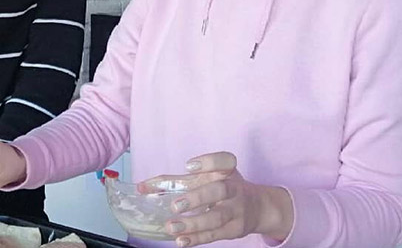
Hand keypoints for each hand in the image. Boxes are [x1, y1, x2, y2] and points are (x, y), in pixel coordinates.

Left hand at [139, 152, 293, 246]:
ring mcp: (236, 210)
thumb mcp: (208, 177)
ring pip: (216, 217)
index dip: (207, 162)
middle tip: (174, 205)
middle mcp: (234, 188)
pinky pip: (215, 235)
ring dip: (192, 223)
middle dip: (197, 197)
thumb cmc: (224, 188)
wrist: (259, 207)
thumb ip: (178, 181)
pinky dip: (197, 239)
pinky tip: (181, 240)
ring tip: (171, 226)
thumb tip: (143, 188)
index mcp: (227, 171)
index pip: (224, 161)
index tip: (188, 166)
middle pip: (219, 190)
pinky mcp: (235, 229)